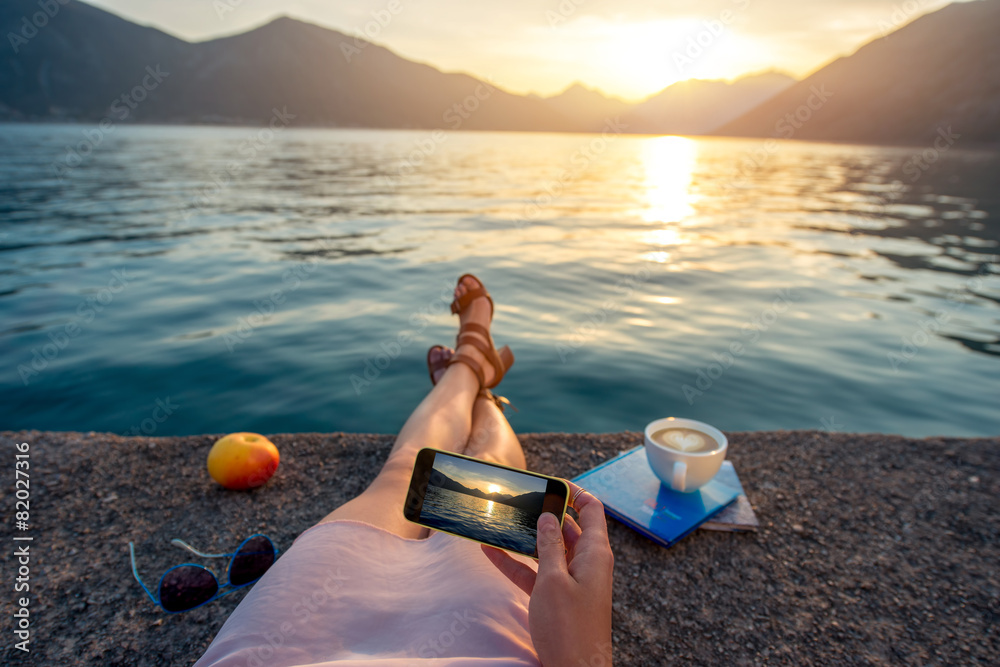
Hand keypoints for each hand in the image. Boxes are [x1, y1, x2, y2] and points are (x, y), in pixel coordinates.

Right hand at [482, 481, 613, 666]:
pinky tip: (491, 551)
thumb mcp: (552, 580)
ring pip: (549, 549)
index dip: (574, 492)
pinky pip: (536, 572)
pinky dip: (517, 563)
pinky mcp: (557, 598)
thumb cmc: (569, 628)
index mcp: (595, 553)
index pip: (592, 510)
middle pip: (568, 527)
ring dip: (526, 538)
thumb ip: (549, 545)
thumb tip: (548, 516)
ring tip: (502, 521)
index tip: (550, 482)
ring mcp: (572, 581)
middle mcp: (587, 563)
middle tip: (520, 500)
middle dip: (545, 513)